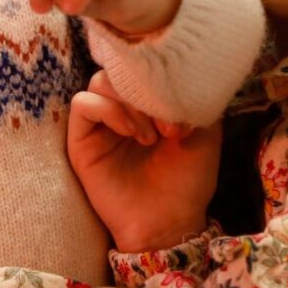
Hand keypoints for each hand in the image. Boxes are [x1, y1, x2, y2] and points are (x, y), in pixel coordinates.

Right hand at [68, 71, 220, 251]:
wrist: (170, 221)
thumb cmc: (187, 180)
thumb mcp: (205, 131)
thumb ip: (194, 96)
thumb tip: (182, 72)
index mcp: (149, 101)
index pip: (143, 65)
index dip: (163, 79)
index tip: (184, 112)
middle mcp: (122, 107)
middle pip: (121, 69)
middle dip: (146, 91)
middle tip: (168, 125)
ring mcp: (101, 123)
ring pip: (100, 80)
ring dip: (128, 102)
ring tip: (149, 135)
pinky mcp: (82, 141)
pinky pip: (82, 104)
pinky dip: (108, 110)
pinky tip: (131, 132)